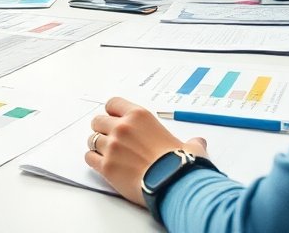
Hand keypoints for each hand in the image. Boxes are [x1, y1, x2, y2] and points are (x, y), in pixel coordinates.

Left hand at [85, 97, 208, 206]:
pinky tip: (102, 164)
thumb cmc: (181, 164)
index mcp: (139, 116)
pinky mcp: (106, 166)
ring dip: (98, 146)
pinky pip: (89, 157)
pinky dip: (94, 160)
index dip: (112, 112)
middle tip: (110, 138)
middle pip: (98, 121)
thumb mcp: (190, 147)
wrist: (174, 185)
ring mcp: (112, 146)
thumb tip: (199, 142)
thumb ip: (191, 142)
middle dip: (102, 129)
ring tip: (108, 154)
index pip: (113, 103)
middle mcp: (122, 128)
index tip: (114, 119)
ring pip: (92, 139)